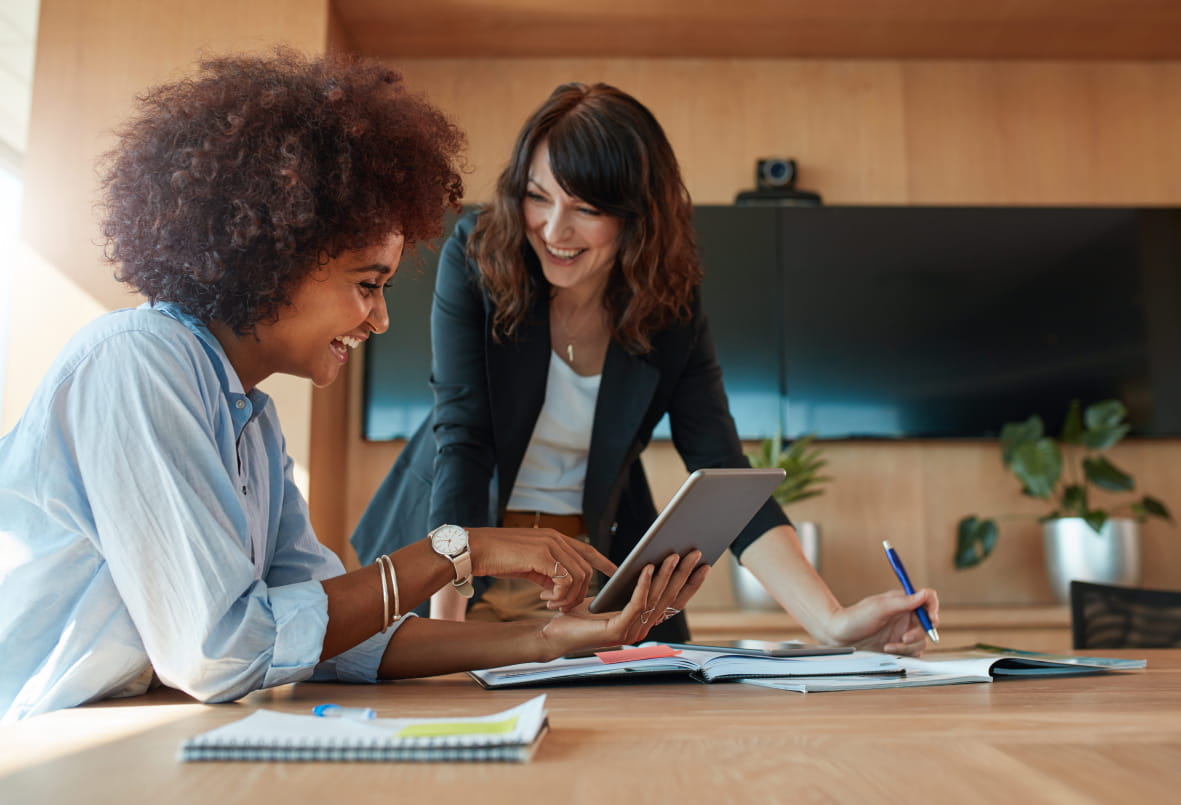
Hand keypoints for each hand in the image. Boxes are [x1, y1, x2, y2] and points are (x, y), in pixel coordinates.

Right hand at [466, 527, 617, 611]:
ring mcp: (550, 545)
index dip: (603, 562)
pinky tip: (544, 598)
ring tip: (551, 604)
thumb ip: (547, 572)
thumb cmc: (497, 558)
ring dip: (568, 597)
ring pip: (579, 576)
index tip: (616, 573)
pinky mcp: (542, 555)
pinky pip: (565, 580)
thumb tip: (559, 589)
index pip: (587, 550)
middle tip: (560, 606)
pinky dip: (559, 595)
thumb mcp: (529, 565)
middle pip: (586, 570)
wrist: (474, 550)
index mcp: (554, 538)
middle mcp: (556, 538)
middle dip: (578, 593)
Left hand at [537, 551, 710, 654]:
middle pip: (669, 598)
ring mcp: (631, 632)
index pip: (674, 602)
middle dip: (684, 574)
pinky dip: (643, 584)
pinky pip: (636, 603)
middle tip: (695, 553)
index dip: (690, 584)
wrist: (556, 632)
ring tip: (673, 554)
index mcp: (644, 621)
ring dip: (666, 575)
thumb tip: (652, 561)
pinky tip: (647, 567)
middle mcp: (642, 629)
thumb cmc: (581, 613)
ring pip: (655, 599)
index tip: (704, 565)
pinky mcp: (617, 630)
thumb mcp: (612, 595)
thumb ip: (632, 586)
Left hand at [825, 587, 939, 655]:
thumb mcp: (880, 607)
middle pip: (929, 624)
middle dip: (919, 633)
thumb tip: (924, 594)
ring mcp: (903, 631)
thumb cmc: (855, 618)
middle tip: (904, 638)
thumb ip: (904, 601)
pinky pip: (913, 652)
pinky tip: (887, 650)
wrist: (839, 637)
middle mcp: (905, 616)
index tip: (931, 619)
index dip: (933, 608)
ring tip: (888, 646)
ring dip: (908, 646)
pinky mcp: (899, 646)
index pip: (928, 600)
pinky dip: (903, 653)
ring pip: (922, 641)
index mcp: (903, 602)